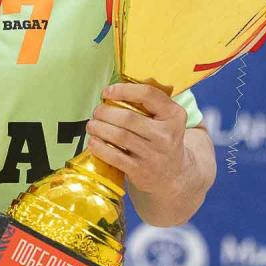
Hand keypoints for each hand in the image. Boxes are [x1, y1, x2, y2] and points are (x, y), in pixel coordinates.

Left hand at [86, 82, 187, 198]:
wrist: (174, 174)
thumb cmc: (163, 139)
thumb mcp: (167, 119)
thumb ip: (149, 103)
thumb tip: (114, 90)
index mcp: (174, 115)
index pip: (148, 94)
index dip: (123, 90)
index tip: (106, 92)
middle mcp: (166, 135)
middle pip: (128, 117)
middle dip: (105, 112)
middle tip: (97, 112)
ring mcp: (154, 154)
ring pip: (119, 136)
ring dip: (99, 128)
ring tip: (92, 125)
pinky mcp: (141, 171)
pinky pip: (114, 156)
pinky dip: (99, 147)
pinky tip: (93, 141)